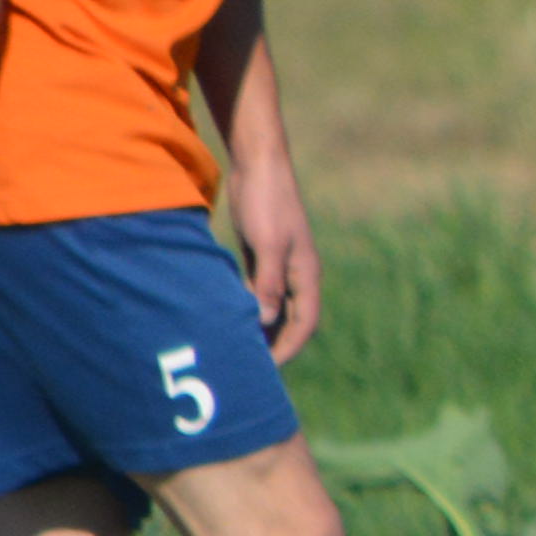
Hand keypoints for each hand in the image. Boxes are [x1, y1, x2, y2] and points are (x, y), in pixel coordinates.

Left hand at [222, 150, 323, 360]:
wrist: (259, 166)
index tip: (268, 368)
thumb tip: (263, 322)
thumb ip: (268, 284)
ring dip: (261, 329)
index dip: (289, 347)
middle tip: (252, 367)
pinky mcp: (262, 257)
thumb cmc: (267, 203)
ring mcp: (280, 265)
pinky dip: (249, 308)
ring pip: (274, 308)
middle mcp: (296, 274)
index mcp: (306, 274)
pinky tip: (229, 317)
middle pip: (292, 320)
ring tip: (239, 348)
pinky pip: (259, 293)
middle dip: (276, 344)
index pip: (305, 322)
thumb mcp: (268, 244)